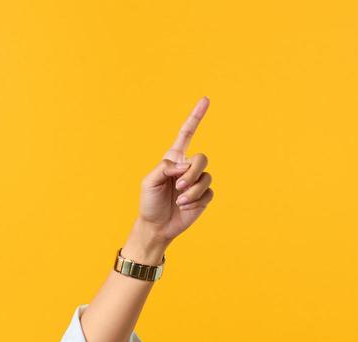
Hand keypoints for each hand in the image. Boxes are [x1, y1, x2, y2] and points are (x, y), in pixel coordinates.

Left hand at [136, 97, 214, 240]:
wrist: (156, 226)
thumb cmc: (149, 202)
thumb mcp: (149, 182)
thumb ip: (165, 168)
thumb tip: (185, 165)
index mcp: (174, 159)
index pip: (187, 133)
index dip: (196, 116)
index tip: (206, 99)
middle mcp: (187, 167)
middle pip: (202, 158)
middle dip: (192, 172)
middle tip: (179, 186)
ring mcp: (197, 182)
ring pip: (206, 177)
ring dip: (192, 190)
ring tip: (179, 200)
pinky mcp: (203, 196)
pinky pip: (208, 192)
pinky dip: (196, 200)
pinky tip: (185, 207)